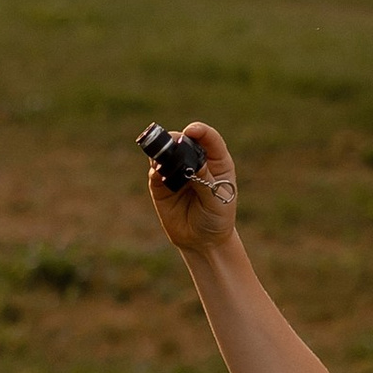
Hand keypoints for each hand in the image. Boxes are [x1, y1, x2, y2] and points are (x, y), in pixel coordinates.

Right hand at [147, 118, 238, 254]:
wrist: (202, 241)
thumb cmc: (217, 218)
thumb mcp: (217, 200)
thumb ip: (206, 181)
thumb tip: (193, 164)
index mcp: (216, 161)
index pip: (209, 139)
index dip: (200, 131)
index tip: (191, 131)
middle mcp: (195, 162)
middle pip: (183, 141)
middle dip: (176, 138)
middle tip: (172, 143)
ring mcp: (176, 172)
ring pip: (166, 153)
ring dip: (162, 151)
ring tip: (162, 157)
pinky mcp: (161, 185)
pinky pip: (155, 173)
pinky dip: (155, 170)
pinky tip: (157, 173)